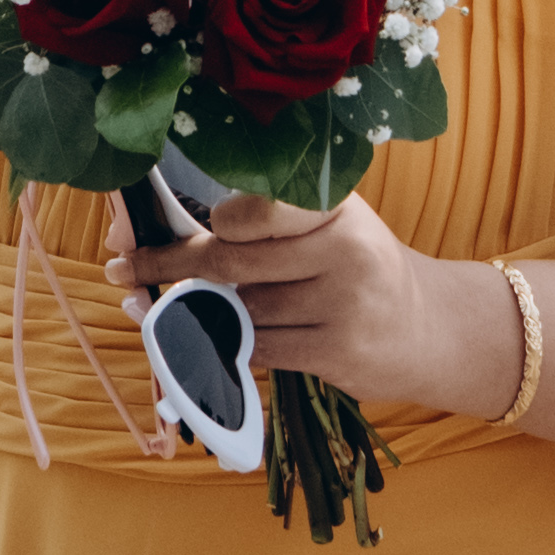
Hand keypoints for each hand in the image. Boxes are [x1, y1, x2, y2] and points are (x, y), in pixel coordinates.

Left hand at [105, 185, 493, 412]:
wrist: (431, 329)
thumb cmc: (359, 269)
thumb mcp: (332, 226)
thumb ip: (267, 223)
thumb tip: (169, 238)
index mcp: (337, 204)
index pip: (256, 206)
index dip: (209, 221)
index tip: (164, 225)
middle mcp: (345, 246)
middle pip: (231, 259)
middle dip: (170, 266)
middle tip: (123, 268)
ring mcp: (344, 302)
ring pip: (239, 309)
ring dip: (208, 313)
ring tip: (197, 308)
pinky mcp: (338, 350)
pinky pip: (258, 349)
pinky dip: (231, 346)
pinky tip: (225, 341)